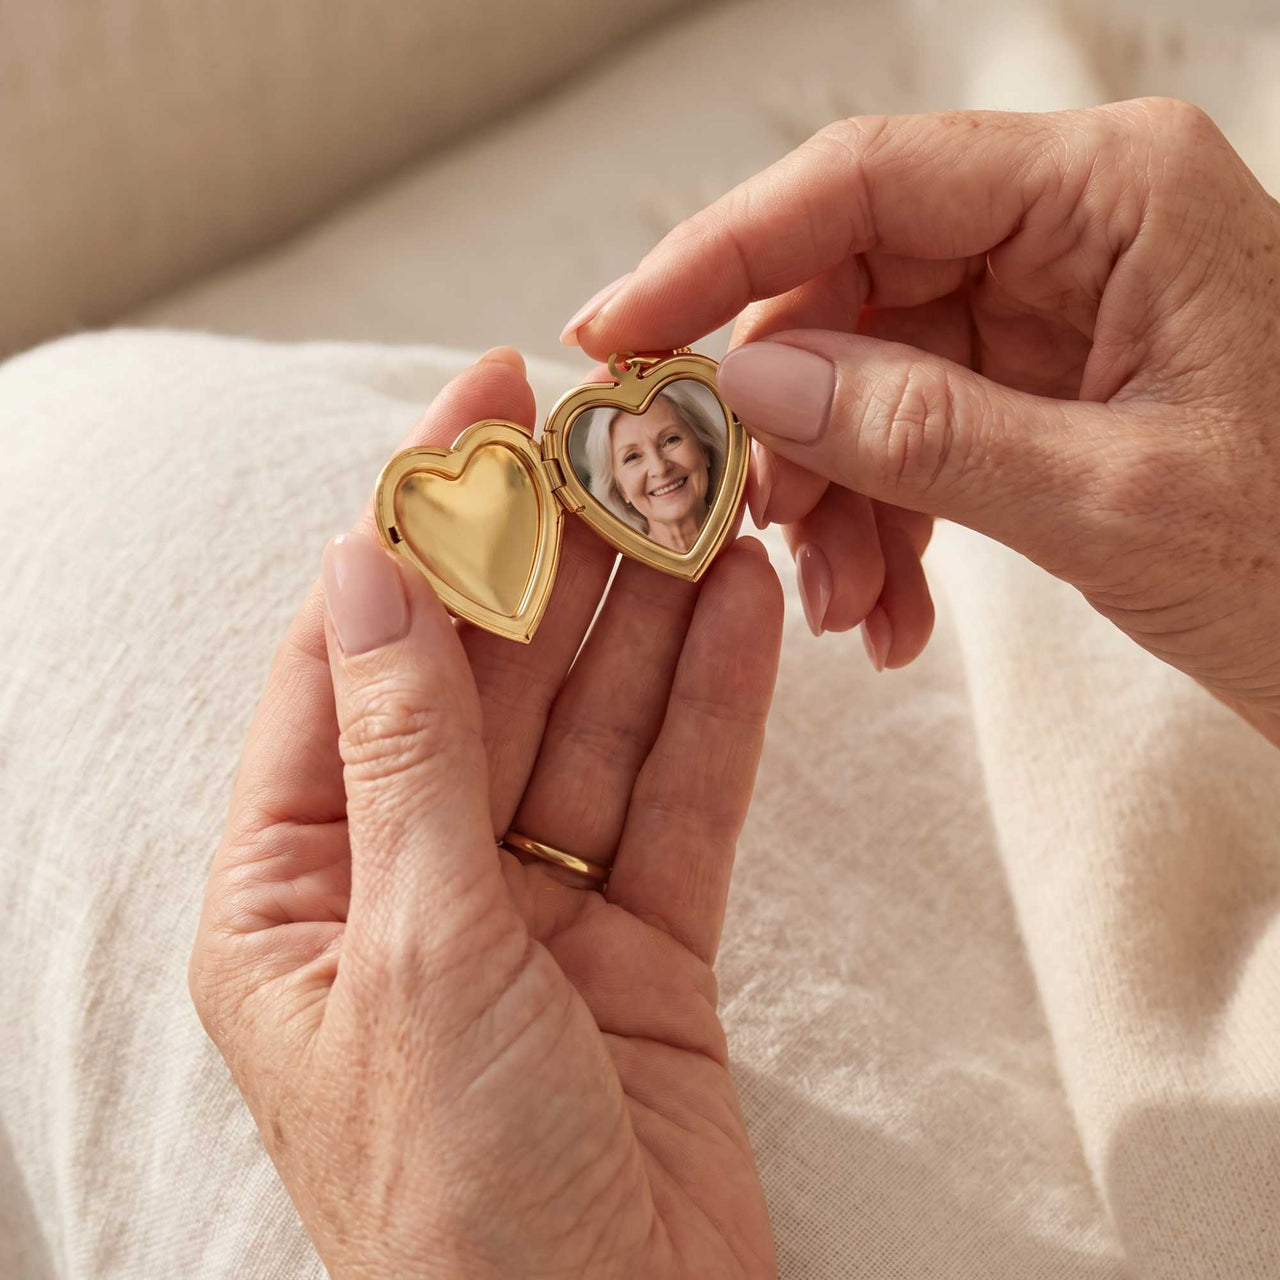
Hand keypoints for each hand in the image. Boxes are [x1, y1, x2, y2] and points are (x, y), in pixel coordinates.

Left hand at [189, 352, 782, 1277]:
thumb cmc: (461, 1200)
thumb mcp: (412, 952)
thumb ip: (405, 753)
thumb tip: (371, 568)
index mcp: (296, 885)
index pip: (357, 654)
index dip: (422, 519)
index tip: (486, 402)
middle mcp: (409, 880)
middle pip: (490, 677)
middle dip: (556, 556)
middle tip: (623, 435)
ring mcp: (531, 908)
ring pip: (592, 726)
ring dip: (648, 615)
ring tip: (702, 497)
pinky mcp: (638, 942)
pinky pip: (672, 801)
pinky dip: (711, 710)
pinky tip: (742, 609)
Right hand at [565, 98, 1279, 744]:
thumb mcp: (1113, 501)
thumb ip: (920, 432)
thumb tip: (749, 381)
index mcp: (1110, 194)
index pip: (863, 183)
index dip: (718, 256)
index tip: (616, 335)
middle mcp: (1072, 228)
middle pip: (850, 288)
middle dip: (785, 423)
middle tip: (742, 525)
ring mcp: (1053, 309)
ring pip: (870, 377)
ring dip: (834, 500)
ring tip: (841, 608)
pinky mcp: (1044, 385)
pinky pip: (916, 435)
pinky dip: (884, 526)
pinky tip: (888, 612)